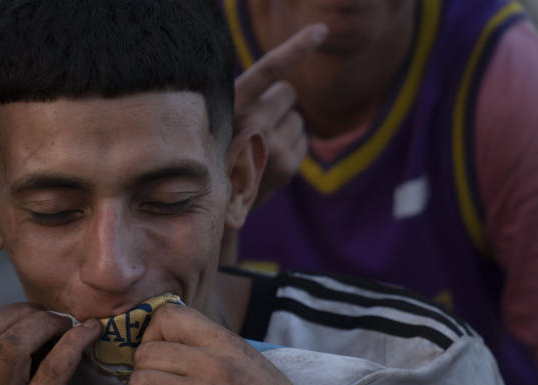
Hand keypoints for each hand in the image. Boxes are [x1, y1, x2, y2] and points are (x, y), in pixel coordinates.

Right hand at [0, 303, 100, 384]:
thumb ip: (16, 370)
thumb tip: (46, 325)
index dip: (13, 311)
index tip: (44, 315)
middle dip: (30, 313)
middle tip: (61, 319)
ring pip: (13, 344)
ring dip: (49, 324)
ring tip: (74, 327)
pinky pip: (52, 370)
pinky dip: (74, 344)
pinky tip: (91, 335)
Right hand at [233, 23, 326, 207]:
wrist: (215, 201)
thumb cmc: (217, 148)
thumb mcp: (220, 117)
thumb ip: (247, 99)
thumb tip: (287, 94)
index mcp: (232, 105)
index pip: (269, 70)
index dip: (295, 48)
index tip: (321, 30)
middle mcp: (253, 124)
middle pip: (288, 92)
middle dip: (278, 102)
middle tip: (256, 122)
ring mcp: (273, 146)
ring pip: (298, 117)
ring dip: (284, 125)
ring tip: (259, 144)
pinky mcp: (289, 165)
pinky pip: (303, 138)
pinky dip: (291, 143)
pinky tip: (269, 157)